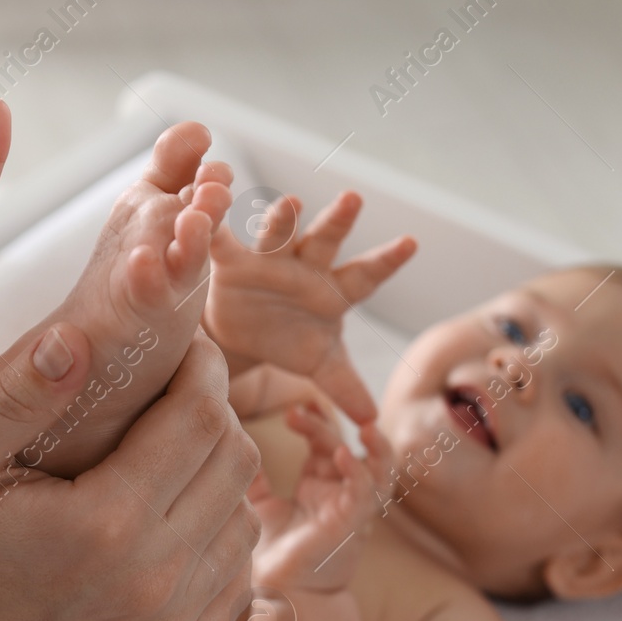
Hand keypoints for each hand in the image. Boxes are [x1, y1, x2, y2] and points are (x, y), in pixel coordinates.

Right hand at [0, 326, 262, 620]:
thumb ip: (18, 395)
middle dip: (218, 412)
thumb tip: (77, 338)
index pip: (199, 419)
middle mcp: (150, 582)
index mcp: (104, 524)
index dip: (205, 369)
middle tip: (181, 390)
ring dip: (221, 475)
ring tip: (178, 450)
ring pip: (244, 521)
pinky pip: (234, 578)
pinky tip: (177, 514)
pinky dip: (219, 537)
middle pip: (235, 466)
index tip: (189, 346)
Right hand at [204, 190, 414, 423]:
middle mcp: (304, 267)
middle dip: (337, 221)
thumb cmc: (289, 339)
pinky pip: (223, 241)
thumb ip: (343, 385)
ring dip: (282, 219)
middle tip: (353, 199)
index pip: (365, 275)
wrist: (242, 332)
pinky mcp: (232, 262)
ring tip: (290, 202)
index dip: (386, 261)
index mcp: (333, 289)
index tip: (411, 243)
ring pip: (278, 235)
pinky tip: (210, 205)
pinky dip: (215, 225)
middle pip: (324, 242)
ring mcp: (269, 261)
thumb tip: (370, 421)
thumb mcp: (317, 363)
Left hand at [250, 401, 393, 594]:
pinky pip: (366, 494)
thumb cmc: (269, 557)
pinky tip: (344, 455)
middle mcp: (338, 495)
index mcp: (318, 488)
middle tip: (295, 411)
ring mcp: (350, 510)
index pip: (324, 444)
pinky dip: (360, 472)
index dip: (313, 422)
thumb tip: (234, 446)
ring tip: (364, 424)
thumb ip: (254, 480)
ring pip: (377, 468)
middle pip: (343, 447)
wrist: (274, 597)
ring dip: (374, 445)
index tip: (291, 407)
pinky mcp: (352, 526)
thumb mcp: (259, 508)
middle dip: (324, 425)